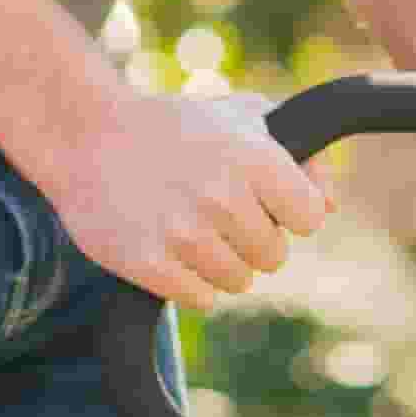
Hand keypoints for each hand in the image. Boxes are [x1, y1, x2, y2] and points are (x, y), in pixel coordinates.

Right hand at [44, 72, 312, 307]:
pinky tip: (167, 247)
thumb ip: (300, 156)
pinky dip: (188, 281)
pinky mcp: (151, 264)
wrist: (85, 135)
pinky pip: (201, 299)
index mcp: (255, 158)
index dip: (288, 212)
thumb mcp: (242, 117)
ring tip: (187, 226)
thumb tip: (330, 206)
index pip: (310, 218)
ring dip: (218, 262)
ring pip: (239, 282)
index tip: (261, 200)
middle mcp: (224, 197)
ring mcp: (186, 234)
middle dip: (250, 240)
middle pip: (274, 257)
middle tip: (214, 212)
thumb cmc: (173, 127)